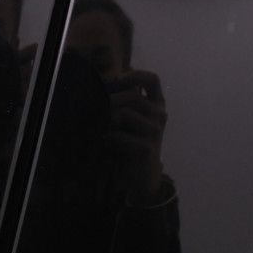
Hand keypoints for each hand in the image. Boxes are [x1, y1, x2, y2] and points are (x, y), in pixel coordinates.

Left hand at [104, 69, 167, 204]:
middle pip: (132, 97)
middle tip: (92, 109)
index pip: (152, 80)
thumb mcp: (128, 119)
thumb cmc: (130, 144)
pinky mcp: (146, 148)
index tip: (115, 80)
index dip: (134, 76)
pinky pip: (120, 136)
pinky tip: (101, 141)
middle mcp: (159, 115)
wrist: (140, 177)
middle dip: (109, 101)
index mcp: (157, 104)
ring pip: (124, 114)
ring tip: (95, 126)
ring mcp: (155, 132)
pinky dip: (107, 138)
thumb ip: (122, 100)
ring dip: (105, 119)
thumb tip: (105, 81)